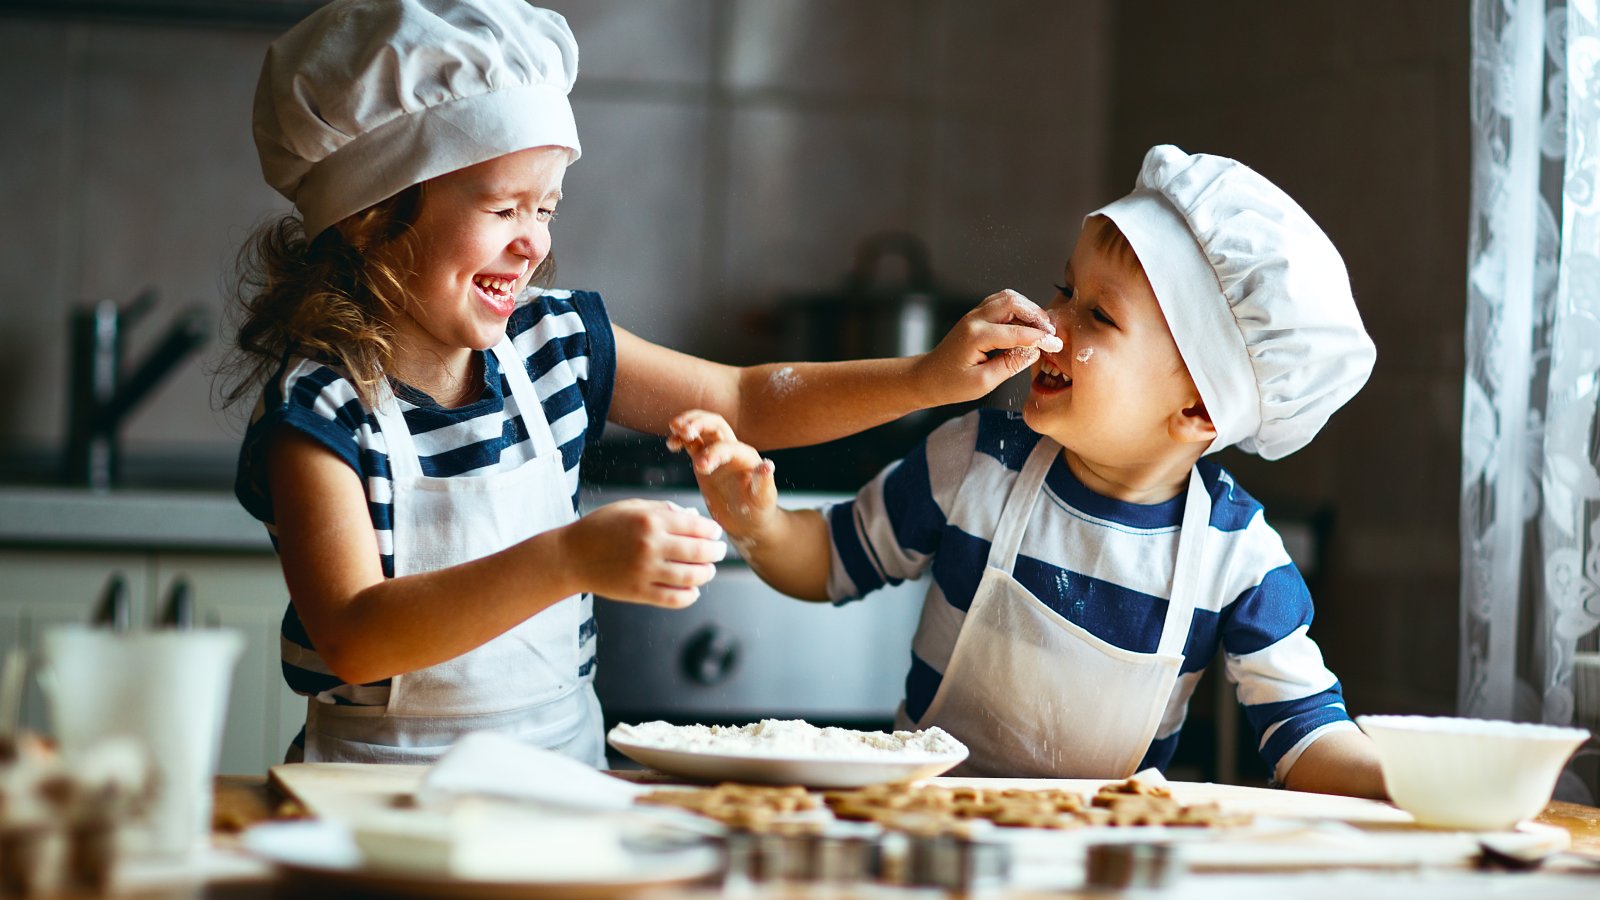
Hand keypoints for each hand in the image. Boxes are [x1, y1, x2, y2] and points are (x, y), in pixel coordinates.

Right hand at [560, 499, 725, 607]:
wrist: (570, 556)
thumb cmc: (601, 527)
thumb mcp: (630, 507)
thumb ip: (662, 510)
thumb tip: (692, 517)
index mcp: (650, 520)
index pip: (696, 527)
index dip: (712, 531)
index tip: (715, 533)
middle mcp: (650, 545)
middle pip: (699, 552)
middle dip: (716, 552)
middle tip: (719, 552)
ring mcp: (645, 571)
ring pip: (691, 576)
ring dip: (706, 574)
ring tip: (708, 571)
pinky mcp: (639, 592)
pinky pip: (674, 598)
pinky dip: (689, 595)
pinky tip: (693, 590)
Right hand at [667, 410, 778, 540]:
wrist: (749, 520)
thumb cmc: (758, 510)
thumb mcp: (763, 499)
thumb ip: (764, 482)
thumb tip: (768, 465)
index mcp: (746, 457)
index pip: (727, 446)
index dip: (713, 453)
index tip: (700, 467)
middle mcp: (732, 449)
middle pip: (715, 424)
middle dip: (699, 423)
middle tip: (683, 430)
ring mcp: (717, 453)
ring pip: (702, 428)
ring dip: (688, 424)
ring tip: (674, 428)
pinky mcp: (704, 460)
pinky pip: (691, 443)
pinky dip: (681, 438)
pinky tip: (671, 443)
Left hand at [914, 289, 1061, 402]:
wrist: (928, 377)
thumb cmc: (951, 384)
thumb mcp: (983, 383)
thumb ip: (1010, 365)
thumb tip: (1033, 351)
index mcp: (976, 336)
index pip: (1016, 332)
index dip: (1040, 338)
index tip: (1056, 344)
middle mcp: (975, 319)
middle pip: (1013, 302)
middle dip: (1036, 315)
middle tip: (1050, 332)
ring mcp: (974, 314)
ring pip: (1008, 298)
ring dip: (1028, 309)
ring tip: (1041, 328)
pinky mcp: (976, 316)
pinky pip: (1001, 303)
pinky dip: (1018, 309)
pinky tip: (1027, 325)